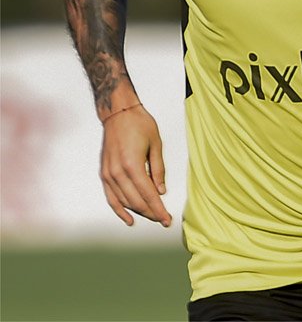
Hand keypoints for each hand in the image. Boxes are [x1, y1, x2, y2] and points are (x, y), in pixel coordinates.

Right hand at [99, 106, 170, 226]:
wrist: (118, 113)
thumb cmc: (139, 124)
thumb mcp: (156, 144)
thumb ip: (158, 169)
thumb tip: (161, 191)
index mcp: (132, 165)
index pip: (148, 194)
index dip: (159, 209)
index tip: (167, 219)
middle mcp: (117, 172)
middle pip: (136, 201)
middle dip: (151, 212)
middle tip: (164, 219)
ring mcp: (108, 174)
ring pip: (124, 201)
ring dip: (138, 211)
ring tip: (152, 217)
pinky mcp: (104, 173)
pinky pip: (111, 197)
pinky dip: (119, 209)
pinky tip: (129, 219)